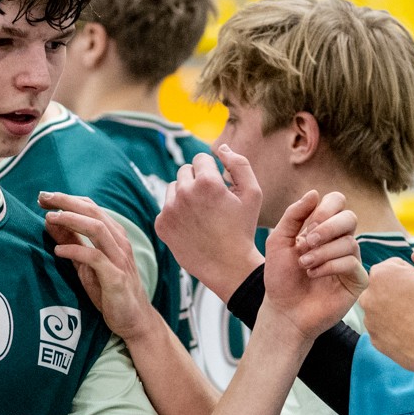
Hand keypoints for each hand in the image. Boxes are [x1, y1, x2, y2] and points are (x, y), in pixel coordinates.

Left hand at [42, 193, 159, 341]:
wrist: (134, 320)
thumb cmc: (109, 291)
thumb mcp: (86, 264)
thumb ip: (71, 243)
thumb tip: (50, 222)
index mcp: (114, 236)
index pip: (92, 208)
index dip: (68, 199)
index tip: (45, 198)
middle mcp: (119, 243)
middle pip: (94, 212)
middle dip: (67, 202)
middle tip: (43, 198)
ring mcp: (119, 259)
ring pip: (97, 229)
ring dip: (72, 220)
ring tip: (50, 218)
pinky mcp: (116, 278)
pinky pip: (95, 258)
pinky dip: (75, 251)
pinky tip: (58, 251)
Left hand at [157, 147, 263, 300]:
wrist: (228, 266)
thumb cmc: (242, 229)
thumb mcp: (252, 193)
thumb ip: (239, 164)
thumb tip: (220, 148)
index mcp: (207, 182)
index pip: (200, 159)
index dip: (212, 172)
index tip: (218, 188)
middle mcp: (184, 193)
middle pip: (184, 171)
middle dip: (197, 181)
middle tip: (210, 203)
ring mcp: (169, 209)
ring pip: (173, 188)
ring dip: (184, 195)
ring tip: (201, 214)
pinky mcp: (161, 224)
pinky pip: (165, 207)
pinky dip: (176, 213)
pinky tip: (191, 226)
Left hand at [262, 189, 361, 338]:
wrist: (283, 310)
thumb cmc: (280, 277)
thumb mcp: (278, 241)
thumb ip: (294, 215)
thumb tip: (314, 193)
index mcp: (323, 228)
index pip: (337, 202)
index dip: (324, 210)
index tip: (305, 228)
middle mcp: (340, 241)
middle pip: (350, 218)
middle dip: (326, 229)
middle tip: (305, 244)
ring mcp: (350, 260)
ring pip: (350, 242)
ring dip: (322, 252)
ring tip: (304, 265)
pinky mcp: (357, 280)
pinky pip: (352, 263)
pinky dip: (329, 266)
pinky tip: (314, 275)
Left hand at [359, 242, 413, 377]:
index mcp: (380, 275)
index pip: (395, 266)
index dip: (413, 275)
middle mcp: (367, 296)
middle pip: (387, 286)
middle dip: (401, 291)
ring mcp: (369, 320)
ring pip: (385, 308)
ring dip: (398, 309)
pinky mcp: (375, 340)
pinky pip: (385, 328)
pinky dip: (396, 329)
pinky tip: (413, 333)